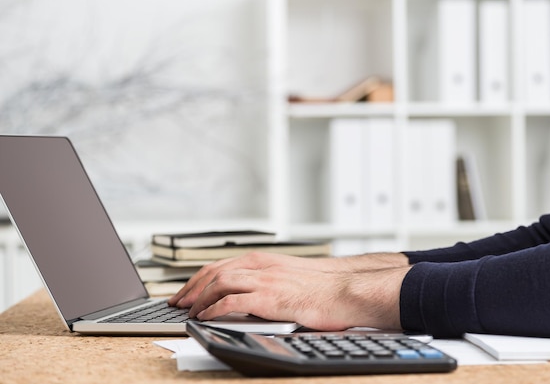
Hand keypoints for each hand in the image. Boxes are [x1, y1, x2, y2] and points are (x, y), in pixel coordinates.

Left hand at [169, 252, 330, 307]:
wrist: (343, 290)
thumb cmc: (321, 287)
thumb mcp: (289, 276)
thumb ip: (268, 279)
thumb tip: (250, 292)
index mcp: (264, 260)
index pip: (221, 265)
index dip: (199, 278)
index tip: (187, 290)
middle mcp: (261, 266)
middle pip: (214, 271)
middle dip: (191, 287)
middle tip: (178, 302)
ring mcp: (264, 280)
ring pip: (219, 283)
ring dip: (199, 298)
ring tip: (189, 311)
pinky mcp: (269, 298)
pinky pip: (231, 301)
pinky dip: (213, 309)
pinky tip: (206, 317)